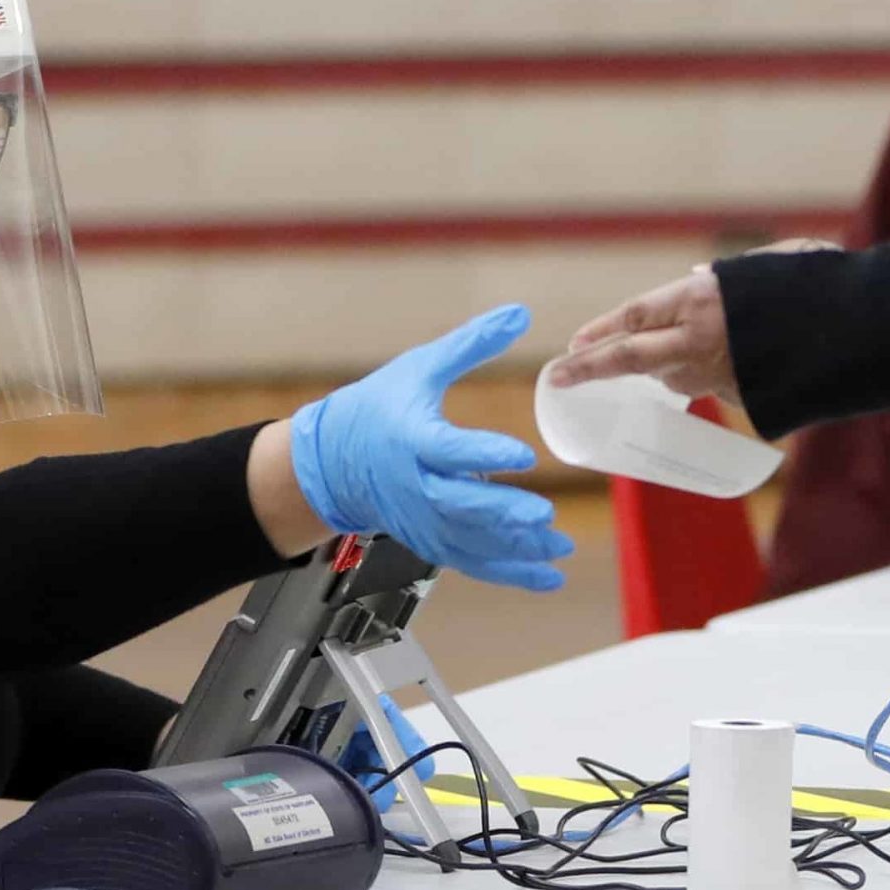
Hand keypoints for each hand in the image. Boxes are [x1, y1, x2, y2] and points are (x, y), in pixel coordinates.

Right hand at [288, 305, 573, 593]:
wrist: (331, 461)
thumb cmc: (376, 409)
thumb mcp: (419, 367)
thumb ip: (472, 344)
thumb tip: (521, 313)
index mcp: (411, 440)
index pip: (449, 450)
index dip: (484, 455)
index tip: (523, 455)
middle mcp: (415, 486)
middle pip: (460, 506)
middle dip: (503, 515)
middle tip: (544, 515)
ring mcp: (422, 520)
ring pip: (471, 542)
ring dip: (516, 549)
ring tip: (558, 546)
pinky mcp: (430, 540)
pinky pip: (473, 562)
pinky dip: (511, 574)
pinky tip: (549, 576)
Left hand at [551, 240, 837, 408]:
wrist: (869, 332)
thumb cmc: (825, 285)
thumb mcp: (772, 263)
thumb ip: (728, 274)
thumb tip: (697, 275)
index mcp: (703, 298)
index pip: (636, 316)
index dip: (602, 330)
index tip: (573, 344)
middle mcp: (702, 339)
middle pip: (633, 358)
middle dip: (591, 368)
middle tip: (557, 378)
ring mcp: (723, 375)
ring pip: (676, 376)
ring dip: (666, 370)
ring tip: (668, 361)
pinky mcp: (746, 399)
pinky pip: (717, 386)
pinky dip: (716, 375)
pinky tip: (738, 363)